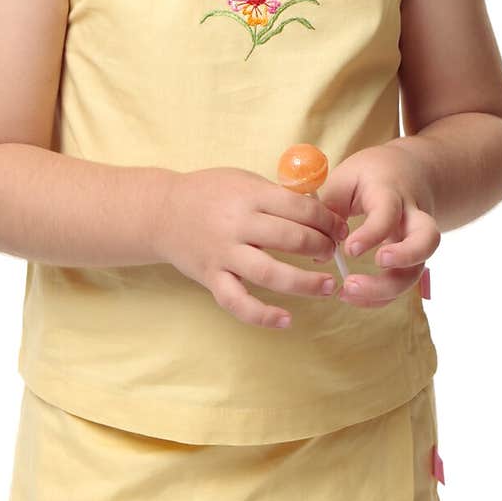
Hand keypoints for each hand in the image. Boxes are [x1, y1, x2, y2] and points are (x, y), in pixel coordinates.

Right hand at [157, 167, 349, 329]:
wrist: (162, 211)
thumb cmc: (210, 193)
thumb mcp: (245, 181)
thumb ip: (277, 195)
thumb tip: (320, 211)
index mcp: (251, 196)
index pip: (301, 209)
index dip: (328, 221)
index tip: (339, 230)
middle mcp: (238, 225)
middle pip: (291, 238)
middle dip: (321, 247)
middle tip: (333, 253)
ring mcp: (224, 253)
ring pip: (270, 273)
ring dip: (304, 283)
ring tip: (328, 286)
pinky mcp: (211, 277)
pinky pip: (238, 301)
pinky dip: (262, 315)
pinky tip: (286, 319)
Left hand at [315, 144, 439, 307]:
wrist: (409, 172)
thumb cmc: (372, 174)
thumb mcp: (347, 176)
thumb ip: (331, 205)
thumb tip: (316, 243)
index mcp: (392, 193)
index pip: (389, 214)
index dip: (372, 234)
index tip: (349, 249)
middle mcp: (413, 218)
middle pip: (426, 242)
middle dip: (402, 260)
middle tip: (366, 270)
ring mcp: (416, 240)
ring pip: (417, 271)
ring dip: (385, 290)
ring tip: (348, 293)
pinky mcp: (412, 258)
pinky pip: (403, 282)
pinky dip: (381, 296)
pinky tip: (353, 297)